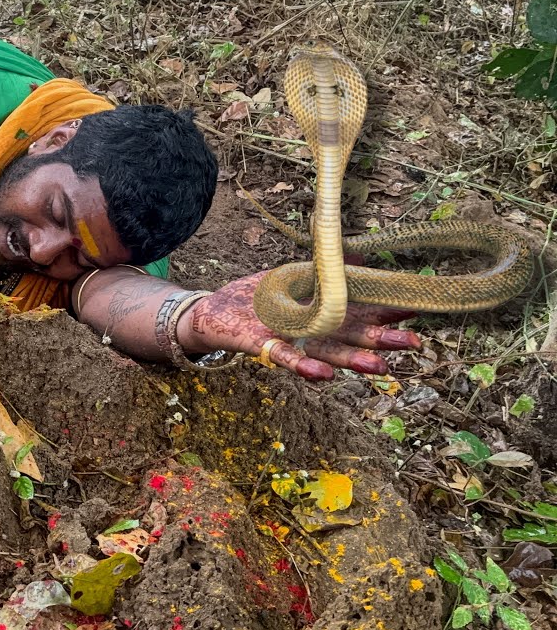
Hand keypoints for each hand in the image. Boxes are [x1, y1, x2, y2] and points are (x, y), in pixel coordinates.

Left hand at [177, 272, 421, 379]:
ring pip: (324, 353)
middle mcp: (309, 331)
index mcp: (320, 312)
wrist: (213, 309)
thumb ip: (323, 270)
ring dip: (350, 361)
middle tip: (413, 344)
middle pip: (349, 337)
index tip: (416, 308)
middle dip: (381, 342)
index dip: (385, 313)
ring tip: (378, 367)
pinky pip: (284, 357)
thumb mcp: (291, 276)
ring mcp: (288, 340)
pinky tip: (322, 375)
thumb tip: (358, 254)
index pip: (358, 312)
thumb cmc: (257, 296)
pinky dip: (303, 366)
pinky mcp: (262, 345)